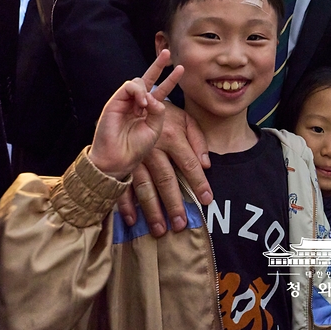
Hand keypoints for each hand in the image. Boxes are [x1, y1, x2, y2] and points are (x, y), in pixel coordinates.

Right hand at [88, 50, 183, 179]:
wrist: (118, 158)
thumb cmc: (136, 148)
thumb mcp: (154, 129)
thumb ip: (159, 111)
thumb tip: (154, 97)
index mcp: (148, 110)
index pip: (161, 91)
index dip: (170, 80)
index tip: (180, 69)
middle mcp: (137, 103)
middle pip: (148, 79)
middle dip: (158, 65)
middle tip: (167, 52)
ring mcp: (125, 101)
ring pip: (139, 82)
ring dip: (146, 90)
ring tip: (146, 105)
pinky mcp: (115, 101)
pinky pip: (129, 87)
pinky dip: (137, 91)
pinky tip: (141, 103)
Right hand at [116, 78, 212, 237]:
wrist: (136, 100)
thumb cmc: (166, 114)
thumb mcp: (186, 119)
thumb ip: (199, 140)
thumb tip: (207, 165)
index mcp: (172, 137)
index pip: (189, 164)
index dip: (199, 183)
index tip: (207, 200)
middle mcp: (154, 149)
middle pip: (166, 180)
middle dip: (173, 204)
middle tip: (181, 225)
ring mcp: (136, 156)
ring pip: (145, 187)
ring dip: (152, 210)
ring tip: (160, 229)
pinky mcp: (123, 161)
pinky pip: (124, 185)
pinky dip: (126, 204)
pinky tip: (132, 221)